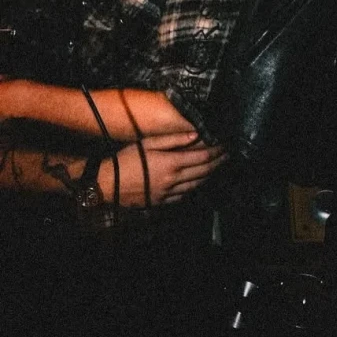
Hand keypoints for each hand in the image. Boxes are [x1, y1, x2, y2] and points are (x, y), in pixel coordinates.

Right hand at [102, 131, 227, 207]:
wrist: (108, 183)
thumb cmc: (127, 158)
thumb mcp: (148, 143)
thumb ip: (173, 139)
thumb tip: (196, 134)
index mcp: (171, 162)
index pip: (203, 157)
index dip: (217, 150)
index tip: (226, 144)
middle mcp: (173, 179)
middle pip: (204, 171)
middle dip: (219, 162)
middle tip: (228, 154)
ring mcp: (168, 193)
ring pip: (197, 184)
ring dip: (210, 175)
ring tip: (218, 166)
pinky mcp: (162, 201)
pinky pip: (185, 195)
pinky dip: (195, 186)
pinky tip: (198, 180)